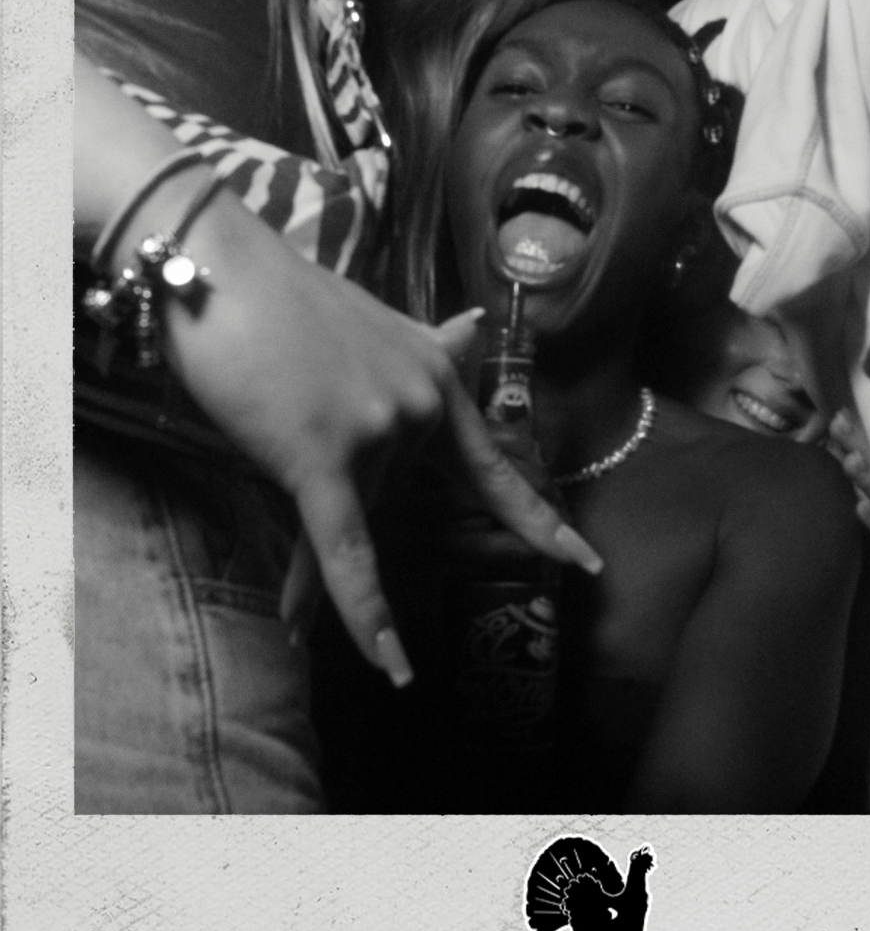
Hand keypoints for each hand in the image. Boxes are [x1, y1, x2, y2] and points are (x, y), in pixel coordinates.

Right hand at [160, 192, 600, 684]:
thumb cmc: (285, 299)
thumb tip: (476, 325)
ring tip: (280, 557)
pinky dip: (362, 608)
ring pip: (354, 522)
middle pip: (390, 502)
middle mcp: (421, 406)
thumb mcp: (374, 323)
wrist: (221, 268)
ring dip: (312, 567)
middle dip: (346, 518)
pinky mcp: (322, 454)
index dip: (539, 521)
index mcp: (436, 380)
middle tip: (295, 481)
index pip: (494, 468)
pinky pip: (345, 547)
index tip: (586, 562)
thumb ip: (427, 347)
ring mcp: (379, 431)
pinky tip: (388, 662)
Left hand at [827, 408, 869, 601]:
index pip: (856, 462)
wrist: (836, 619)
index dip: (849, 439)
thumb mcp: (817, 526)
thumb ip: (809, 496)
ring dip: (867, 479)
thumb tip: (782, 462)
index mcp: (856, 498)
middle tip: (842, 425)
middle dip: (858, 446)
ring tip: (851, 461)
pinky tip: (860, 509)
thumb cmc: (826, 568)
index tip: (836, 417)